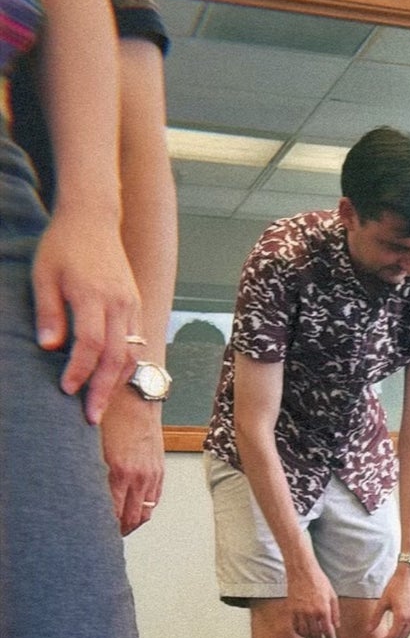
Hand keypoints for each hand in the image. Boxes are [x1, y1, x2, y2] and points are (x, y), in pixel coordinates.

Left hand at [31, 207, 142, 423]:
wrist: (93, 219)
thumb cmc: (63, 246)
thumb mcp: (44, 274)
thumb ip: (48, 312)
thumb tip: (49, 347)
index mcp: (93, 295)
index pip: (90, 343)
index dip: (79, 370)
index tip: (67, 390)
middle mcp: (119, 303)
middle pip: (115, 356)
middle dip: (102, 390)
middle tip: (90, 417)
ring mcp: (132, 306)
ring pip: (131, 354)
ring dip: (116, 383)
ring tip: (101, 404)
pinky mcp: (137, 307)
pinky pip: (136, 343)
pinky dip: (125, 367)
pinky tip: (111, 381)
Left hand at [100, 391, 165, 534]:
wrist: (137, 395)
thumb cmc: (113, 414)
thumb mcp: (93, 444)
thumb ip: (90, 472)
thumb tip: (82, 495)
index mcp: (119, 472)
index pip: (112, 513)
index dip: (103, 527)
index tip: (94, 532)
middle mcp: (139, 478)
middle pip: (131, 519)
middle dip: (118, 531)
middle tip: (105, 537)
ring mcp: (152, 475)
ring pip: (145, 513)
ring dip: (131, 523)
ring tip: (118, 527)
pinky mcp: (160, 470)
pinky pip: (154, 500)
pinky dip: (143, 509)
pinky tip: (132, 510)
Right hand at [286, 560, 340, 637]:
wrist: (302, 570)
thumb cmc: (319, 581)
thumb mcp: (332, 595)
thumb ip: (335, 612)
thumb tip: (336, 626)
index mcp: (323, 609)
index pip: (327, 631)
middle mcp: (311, 612)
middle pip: (315, 634)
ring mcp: (300, 612)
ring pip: (304, 633)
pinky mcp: (291, 609)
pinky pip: (295, 626)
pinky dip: (299, 632)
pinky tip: (303, 632)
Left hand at [369, 564, 409, 637]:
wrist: (409, 576)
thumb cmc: (397, 586)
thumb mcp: (383, 602)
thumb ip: (376, 618)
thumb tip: (369, 629)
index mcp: (401, 617)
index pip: (392, 637)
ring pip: (406, 635)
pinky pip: (409, 629)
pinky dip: (402, 634)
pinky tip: (395, 632)